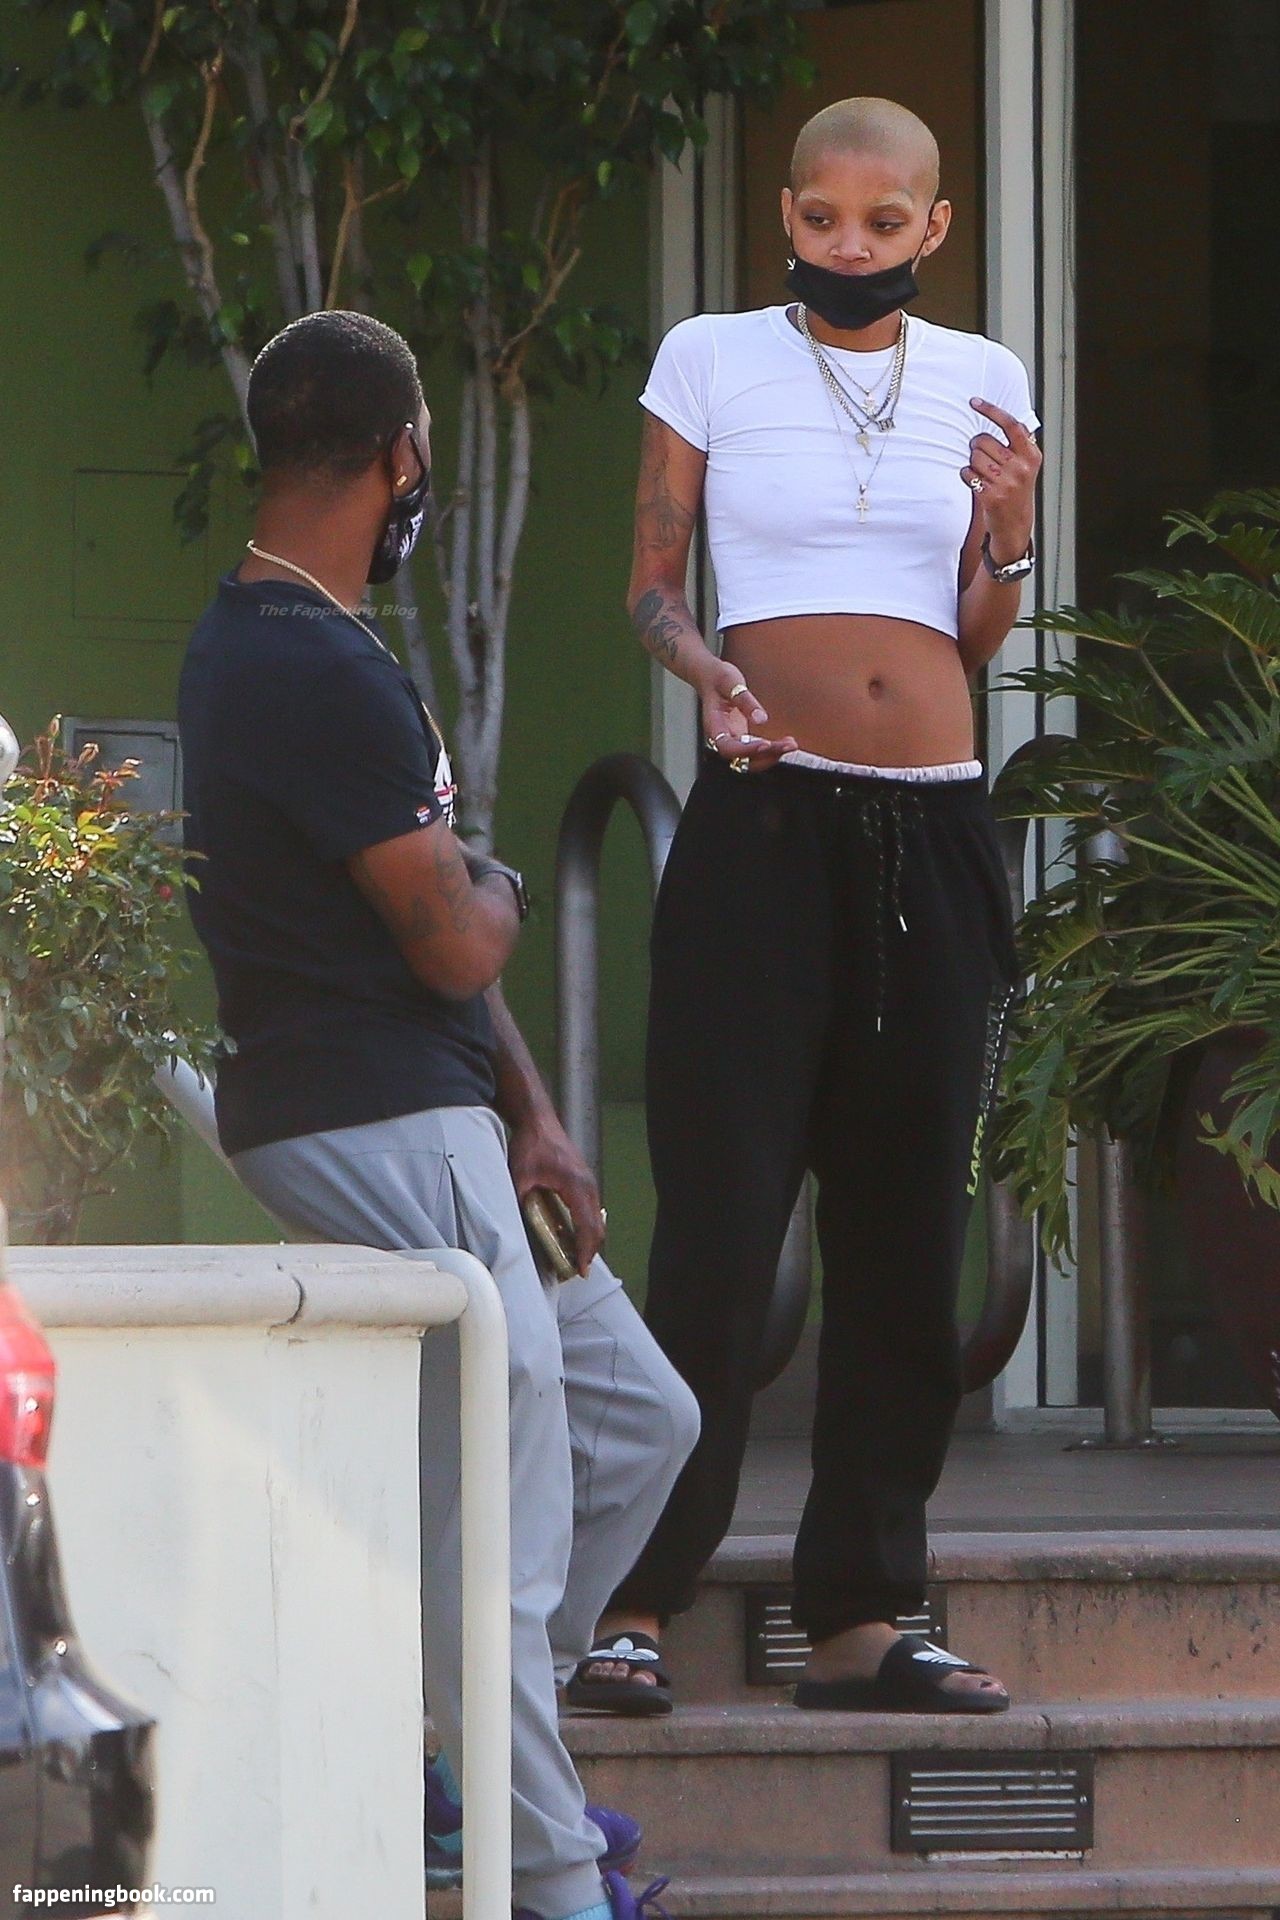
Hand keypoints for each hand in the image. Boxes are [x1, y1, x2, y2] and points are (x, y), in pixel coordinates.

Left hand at [507, 1109, 604, 1277]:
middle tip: (575, 1270)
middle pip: (597, 1227)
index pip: (587, 1227)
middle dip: (589, 1251)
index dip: (584, 1252)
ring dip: (588, 1240)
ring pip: (596, 1219)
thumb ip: (521, 1203)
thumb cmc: (531, 1144)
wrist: (537, 1120)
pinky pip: (590, 1209)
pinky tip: (570, 1235)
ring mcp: (588, 1182)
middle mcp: (588, 1185)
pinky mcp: (583, 1181)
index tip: (581, 1270)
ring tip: (573, 1258)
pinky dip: (585, 1226)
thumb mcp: (519, 1177)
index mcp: (576, 1186)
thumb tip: (515, 1230)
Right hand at [698, 659, 797, 771]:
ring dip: (771, 756)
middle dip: (766, 756)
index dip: (747, 750)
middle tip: (788, 745)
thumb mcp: (731, 682)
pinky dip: (770, 751)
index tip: (766, 744)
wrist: (711, 676)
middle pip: (741, 760)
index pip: (728, 748)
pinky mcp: (742, 738)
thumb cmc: (717, 678)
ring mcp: (732, 740)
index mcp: (714, 726)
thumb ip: (745, 701)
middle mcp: (722, 738)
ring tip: (790, 744)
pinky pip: (755, 752)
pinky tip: (784, 744)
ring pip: (750, 760)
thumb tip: (761, 719)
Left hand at [962, 398, 1040, 564]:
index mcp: (1031, 455)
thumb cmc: (1016, 489)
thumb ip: (1017, 442)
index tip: (974, 402)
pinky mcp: (991, 496)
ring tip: (981, 473)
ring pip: (974, 457)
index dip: (990, 410)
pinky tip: (975, 481)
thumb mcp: (1026, 464)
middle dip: (976, 446)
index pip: (1010, 424)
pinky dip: (966, 475)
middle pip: (984, 441)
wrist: (1015, 524)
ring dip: (972, 463)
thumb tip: (994, 415)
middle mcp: (1021, 467)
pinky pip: (967, 474)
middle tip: (981, 456)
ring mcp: (1007, 483)